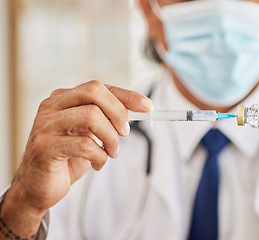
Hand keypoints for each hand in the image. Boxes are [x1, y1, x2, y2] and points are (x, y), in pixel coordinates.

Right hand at [1, 81, 151, 236]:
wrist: (40, 187)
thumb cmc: (68, 158)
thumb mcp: (91, 134)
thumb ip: (106, 119)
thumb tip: (137, 108)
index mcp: (63, 99)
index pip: (98, 87)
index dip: (126, 95)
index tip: (147, 106)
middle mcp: (51, 106)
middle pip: (93, 92)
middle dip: (118, 112)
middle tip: (125, 133)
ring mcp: (45, 125)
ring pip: (91, 116)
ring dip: (110, 137)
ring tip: (112, 152)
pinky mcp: (44, 147)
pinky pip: (84, 145)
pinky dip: (99, 156)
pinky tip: (98, 165)